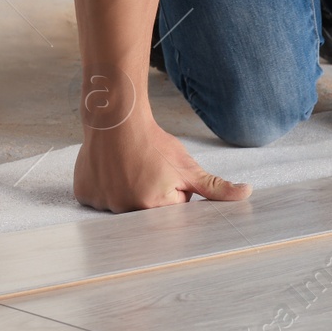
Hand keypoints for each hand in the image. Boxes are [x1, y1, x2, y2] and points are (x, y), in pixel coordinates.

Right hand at [74, 116, 250, 212]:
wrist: (116, 118)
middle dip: (152, 195)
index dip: (174, 193)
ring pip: (122, 204)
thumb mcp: (188, 166)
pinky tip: (111, 170)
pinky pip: (101, 198)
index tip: (164, 175)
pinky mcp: (84, 194)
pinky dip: (106, 187)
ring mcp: (101, 202)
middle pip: (147, 212)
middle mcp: (124, 209)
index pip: (172, 212)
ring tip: (128, 167)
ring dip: (128, 190)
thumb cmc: (154, 143)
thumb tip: (246, 193)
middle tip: (146, 170)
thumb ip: (216, 187)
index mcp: (153, 206)